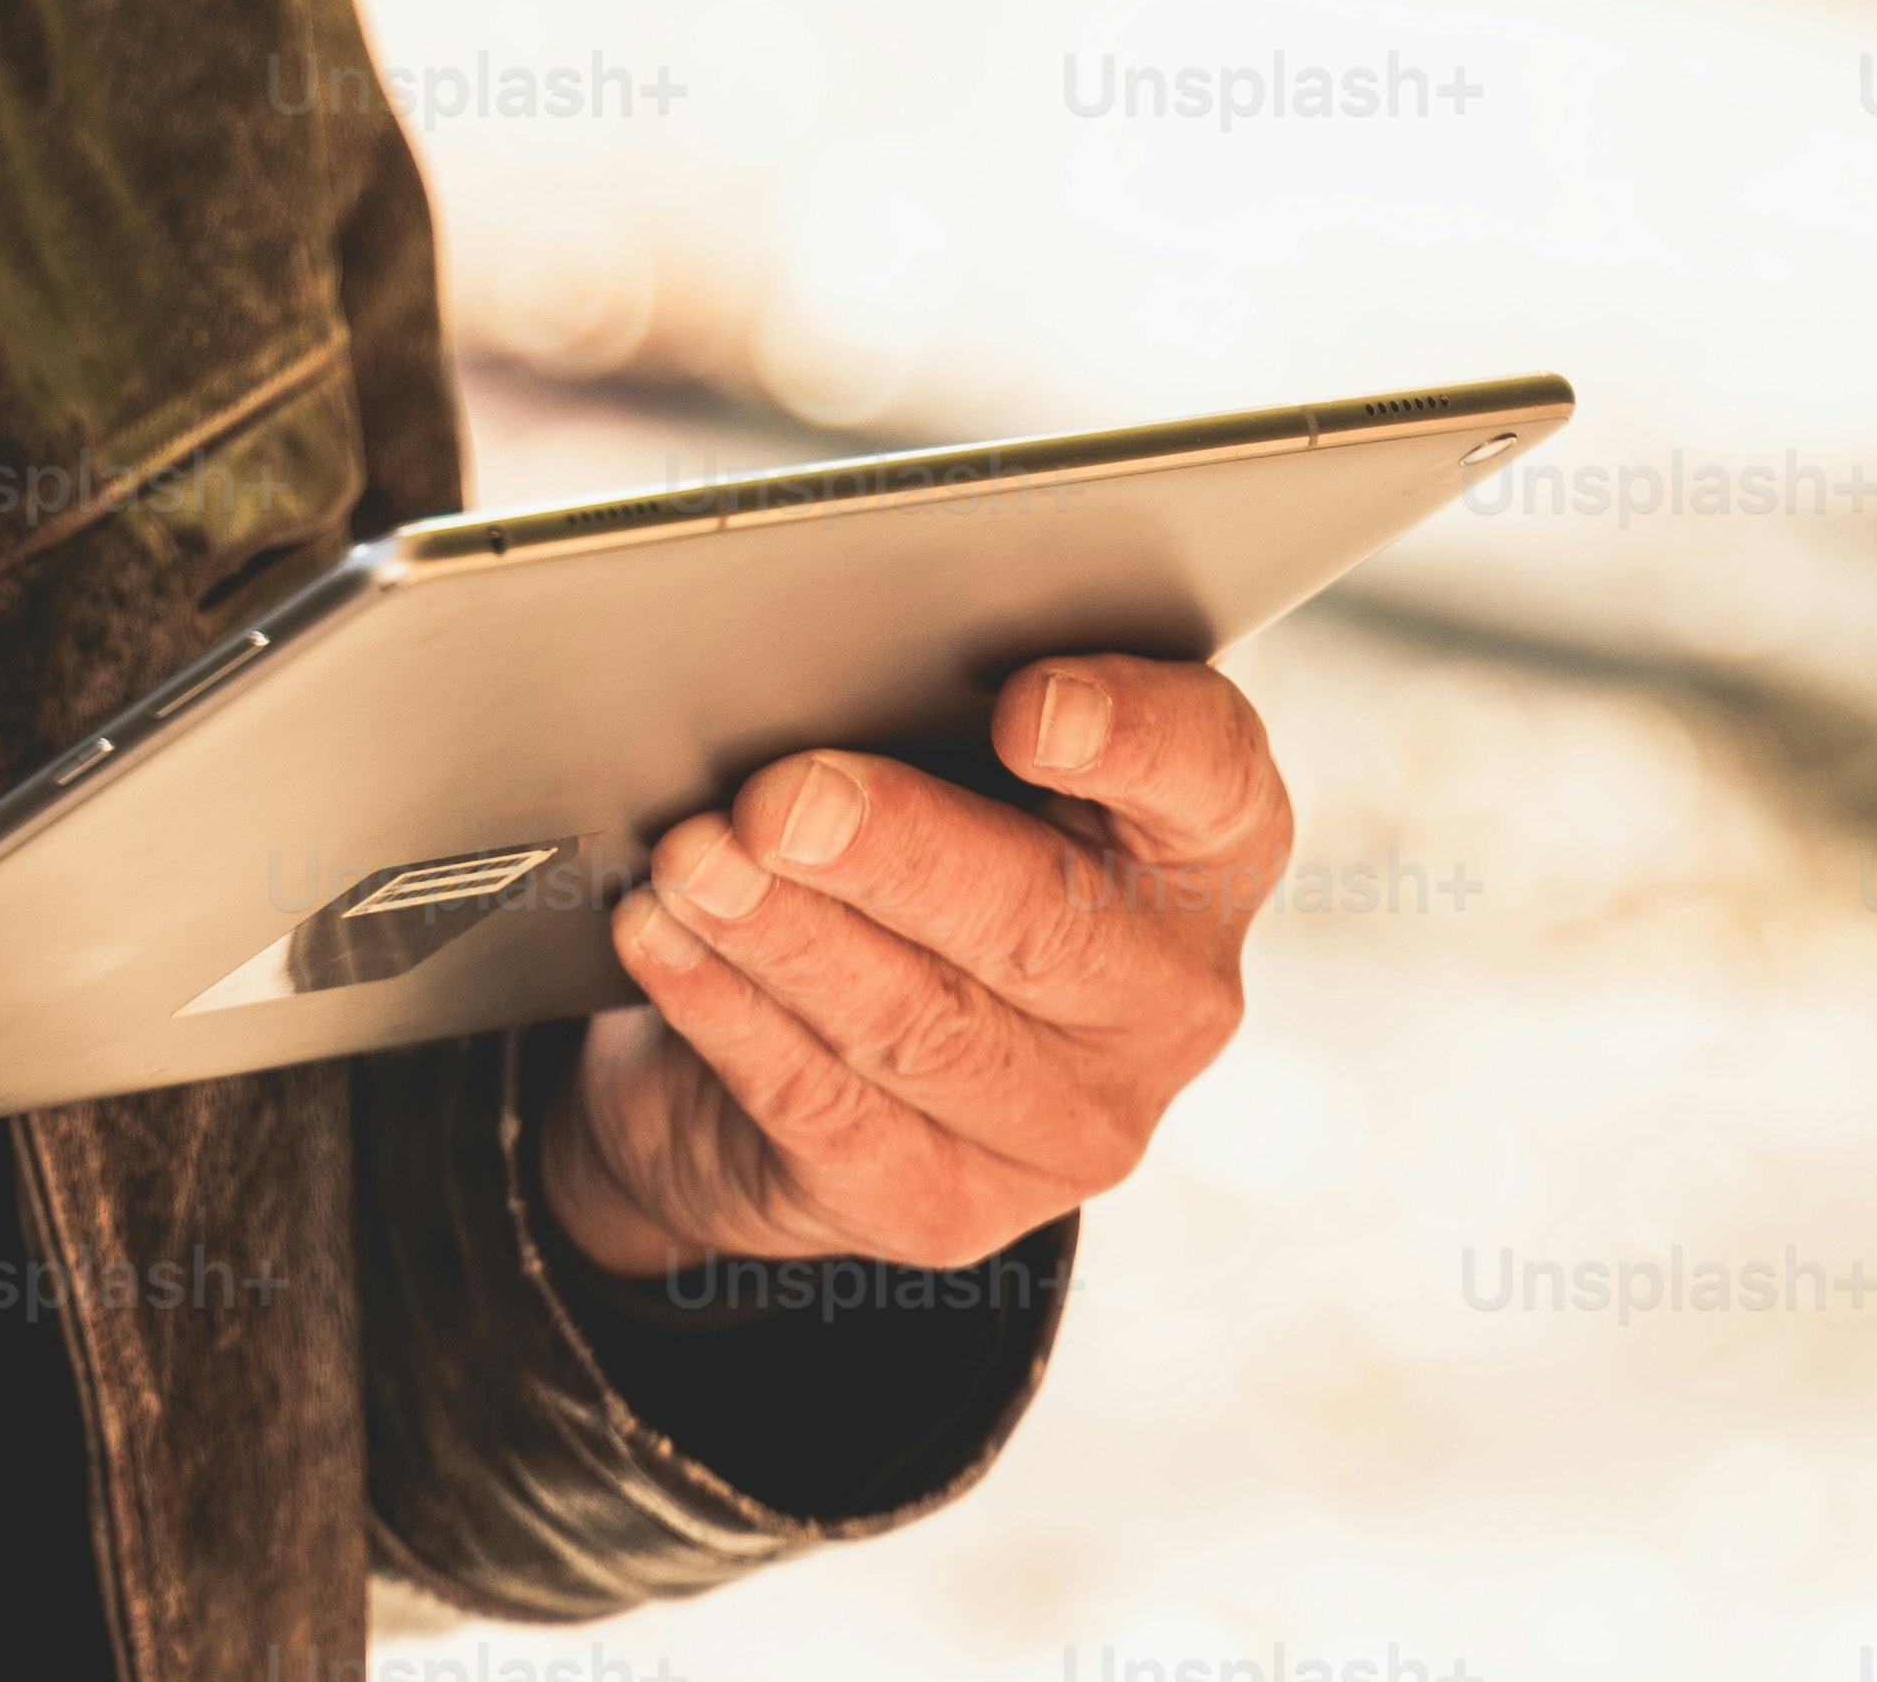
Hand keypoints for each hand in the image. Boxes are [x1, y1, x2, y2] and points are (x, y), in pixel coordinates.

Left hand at [535, 654, 1285, 1287]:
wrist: (813, 1045)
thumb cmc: (908, 851)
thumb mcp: (956, 760)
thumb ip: (942, 710)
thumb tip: (826, 669)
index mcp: (1205, 848)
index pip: (1208, 774)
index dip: (1130, 738)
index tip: (1029, 711)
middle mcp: (1168, 999)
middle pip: (1042, 920)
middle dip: (895, 853)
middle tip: (781, 800)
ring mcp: (1070, 1127)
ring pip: (921, 1023)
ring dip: (787, 934)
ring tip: (692, 861)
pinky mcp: (947, 1208)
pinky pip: (827, 1106)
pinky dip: (731, 1014)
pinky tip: (668, 945)